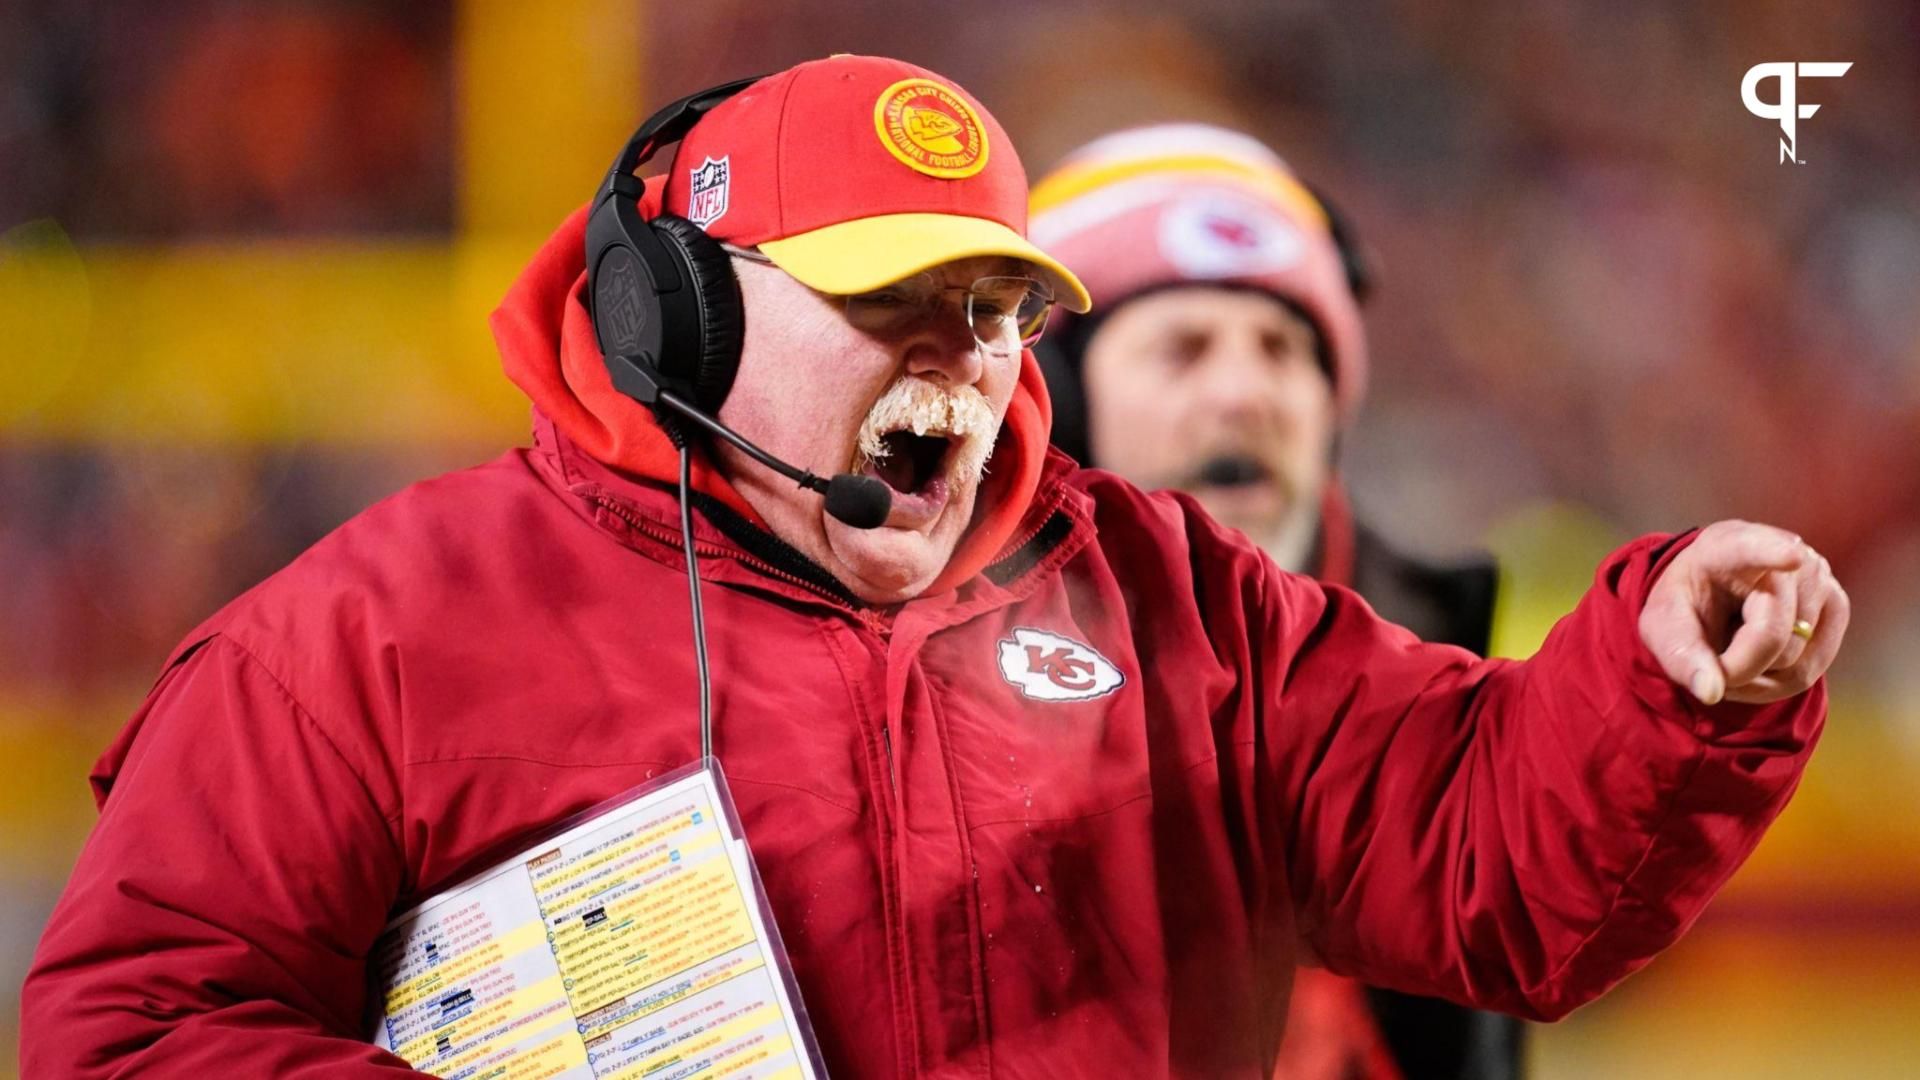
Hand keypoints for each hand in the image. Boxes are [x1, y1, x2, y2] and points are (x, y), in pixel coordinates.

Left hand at [1639, 520, 1849, 705]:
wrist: (1714, 596)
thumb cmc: (1689, 606)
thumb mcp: (1664, 626)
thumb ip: (1681, 656)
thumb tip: (1711, 692)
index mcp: (1728, 546)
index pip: (1753, 549)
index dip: (1773, 553)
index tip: (1792, 557)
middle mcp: (1784, 552)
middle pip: (1770, 635)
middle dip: (1736, 668)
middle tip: (1709, 667)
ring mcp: (1818, 578)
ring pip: (1794, 660)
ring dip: (1756, 680)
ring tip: (1732, 659)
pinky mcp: (1837, 605)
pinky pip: (1812, 669)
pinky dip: (1779, 684)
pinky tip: (1759, 667)